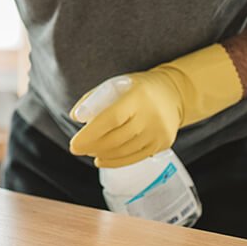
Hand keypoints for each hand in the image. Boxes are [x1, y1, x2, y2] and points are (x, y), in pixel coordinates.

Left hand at [69, 45, 242, 168]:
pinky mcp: (163, 143)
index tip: (74, 144)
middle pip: (116, 138)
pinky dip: (115, 161)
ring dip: (102, 154)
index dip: (90, 134)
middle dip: (92, 146)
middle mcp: (151, 115)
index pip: (111, 119)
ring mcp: (159, 132)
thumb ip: (94, 99)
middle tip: (77, 149)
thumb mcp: (115, 84)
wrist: (173, 93)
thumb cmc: (137, 88)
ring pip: (124, 151)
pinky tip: (102, 160)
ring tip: (89, 151)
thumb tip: (76, 117)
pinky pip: (135, 157)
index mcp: (137, 96)